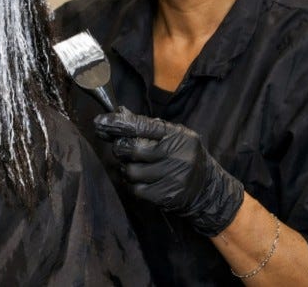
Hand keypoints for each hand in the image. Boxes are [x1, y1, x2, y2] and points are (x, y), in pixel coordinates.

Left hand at [94, 108, 243, 235]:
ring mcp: (173, 176)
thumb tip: (119, 112)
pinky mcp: (167, 195)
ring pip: (130, 171)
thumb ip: (147, 126)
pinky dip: (132, 184)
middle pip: (131, 149)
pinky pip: (136, 189)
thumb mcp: (172, 135)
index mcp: (177, 135)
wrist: (208, 188)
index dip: (117, 123)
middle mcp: (176, 154)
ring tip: (134, 166)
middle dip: (120, 149)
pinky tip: (141, 180)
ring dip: (126, 168)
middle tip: (122, 150)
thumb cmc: (183, 156)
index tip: (100, 122)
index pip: (141, 125)